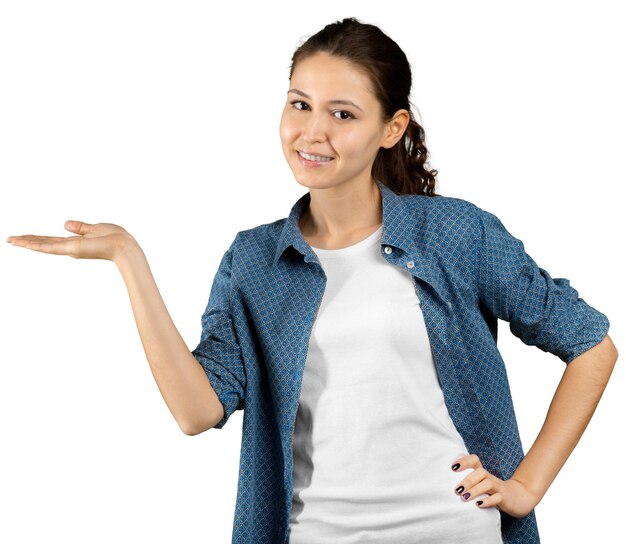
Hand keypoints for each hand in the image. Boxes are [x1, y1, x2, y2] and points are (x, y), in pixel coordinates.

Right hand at [6, 220, 135, 262]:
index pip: (52, 239)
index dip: (38, 238)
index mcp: (76, 242)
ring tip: (11, 240)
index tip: (25, 237)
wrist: (124, 246)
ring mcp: (70, 249)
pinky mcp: (72, 249)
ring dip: (26, 242)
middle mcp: (70, 247)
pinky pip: (51, 246)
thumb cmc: (115, 238)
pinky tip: (25, 243)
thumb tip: (65, 224)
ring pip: (43, 245)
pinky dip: (38, 245)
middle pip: (44, 243)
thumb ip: (80, 227)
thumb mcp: (95, 228)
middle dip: (27, 241)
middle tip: (10, 239)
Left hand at [451, 453, 538, 517]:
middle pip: (480, 472)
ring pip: (487, 484)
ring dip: (475, 490)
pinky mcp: (505, 498)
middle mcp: (490, 477)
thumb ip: (468, 484)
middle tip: (456, 490)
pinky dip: (487, 501)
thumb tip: (447, 487)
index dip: (464, 461)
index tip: (453, 468)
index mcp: (483, 473)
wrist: (519, 498)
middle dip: (467, 480)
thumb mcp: (481, 485)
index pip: (474, 460)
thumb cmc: (493, 491)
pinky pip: (497, 498)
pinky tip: (478, 505)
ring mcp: (499, 487)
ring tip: (464, 498)